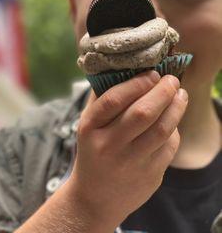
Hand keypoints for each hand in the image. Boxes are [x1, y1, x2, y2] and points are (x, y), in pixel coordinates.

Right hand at [65, 71, 187, 227]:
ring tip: (180, 95)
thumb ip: (102, 98)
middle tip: (172, 80)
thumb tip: (127, 70)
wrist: (95, 198)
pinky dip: (175, 130)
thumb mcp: (88, 125)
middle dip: (163, 92)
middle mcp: (109, 146)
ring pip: (162, 130)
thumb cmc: (93, 151)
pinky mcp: (149, 177)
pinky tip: (173, 120)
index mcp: (89, 129)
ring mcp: (130, 164)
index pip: (114, 100)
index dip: (136, 84)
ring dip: (176, 107)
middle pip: (143, 113)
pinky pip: (169, 147)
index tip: (152, 73)